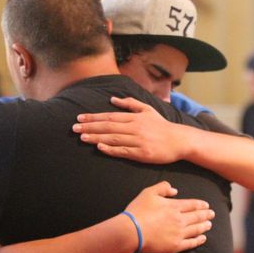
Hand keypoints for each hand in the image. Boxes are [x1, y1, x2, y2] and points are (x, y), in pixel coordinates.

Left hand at [73, 97, 188, 163]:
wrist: (179, 140)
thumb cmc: (162, 125)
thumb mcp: (147, 110)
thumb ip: (130, 103)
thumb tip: (113, 99)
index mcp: (135, 117)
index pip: (109, 116)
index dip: (93, 117)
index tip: (79, 118)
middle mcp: (135, 127)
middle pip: (108, 127)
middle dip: (90, 127)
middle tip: (74, 129)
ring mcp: (138, 141)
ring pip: (113, 138)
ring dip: (96, 138)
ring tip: (82, 138)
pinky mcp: (142, 153)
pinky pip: (123, 151)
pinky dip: (111, 149)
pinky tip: (100, 147)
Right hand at [124, 181, 213, 252]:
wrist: (131, 231)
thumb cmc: (138, 211)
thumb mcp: (148, 192)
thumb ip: (162, 187)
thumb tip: (175, 190)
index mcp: (173, 206)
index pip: (192, 205)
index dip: (200, 205)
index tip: (206, 205)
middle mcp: (179, 219)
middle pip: (197, 216)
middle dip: (206, 215)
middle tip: (212, 214)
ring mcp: (178, 233)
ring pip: (196, 229)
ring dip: (204, 226)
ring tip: (209, 225)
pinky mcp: (175, 246)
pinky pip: (191, 243)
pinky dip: (198, 240)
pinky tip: (202, 238)